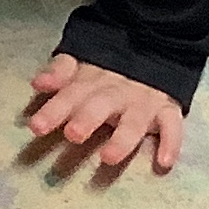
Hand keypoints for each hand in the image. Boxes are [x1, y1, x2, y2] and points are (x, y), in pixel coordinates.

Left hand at [23, 55, 184, 175]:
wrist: (154, 45)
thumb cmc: (106, 69)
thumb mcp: (81, 64)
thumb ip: (59, 73)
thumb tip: (37, 83)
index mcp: (91, 82)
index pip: (70, 95)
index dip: (54, 110)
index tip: (36, 127)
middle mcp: (117, 93)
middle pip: (101, 105)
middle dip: (87, 119)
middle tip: (73, 134)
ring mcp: (144, 102)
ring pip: (134, 121)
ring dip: (123, 139)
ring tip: (108, 157)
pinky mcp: (167, 109)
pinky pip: (172, 126)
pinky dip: (171, 143)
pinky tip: (164, 162)